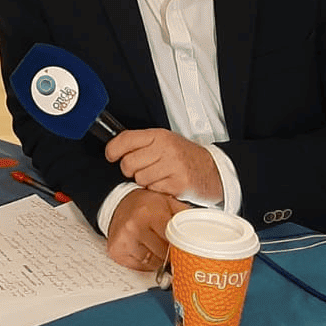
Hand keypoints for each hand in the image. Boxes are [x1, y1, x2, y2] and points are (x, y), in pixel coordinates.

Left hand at [105, 128, 222, 201]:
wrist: (214, 170)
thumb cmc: (185, 157)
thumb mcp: (165, 142)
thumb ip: (142, 143)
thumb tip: (114, 149)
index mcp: (160, 135)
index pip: (126, 139)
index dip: (113, 149)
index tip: (111, 155)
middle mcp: (166, 148)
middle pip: (128, 163)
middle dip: (131, 170)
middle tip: (144, 169)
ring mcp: (173, 166)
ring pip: (139, 178)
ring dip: (145, 181)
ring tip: (159, 176)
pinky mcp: (178, 184)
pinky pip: (153, 189)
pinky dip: (157, 190)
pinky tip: (167, 184)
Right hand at [106, 188, 184, 271]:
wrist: (119, 204)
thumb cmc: (145, 204)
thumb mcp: (168, 202)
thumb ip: (185, 215)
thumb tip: (204, 231)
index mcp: (149, 213)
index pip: (172, 239)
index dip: (182, 246)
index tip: (187, 249)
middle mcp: (134, 226)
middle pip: (164, 253)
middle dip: (172, 253)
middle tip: (174, 247)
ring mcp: (124, 240)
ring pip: (153, 263)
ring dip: (159, 259)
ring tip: (157, 245)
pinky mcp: (116, 251)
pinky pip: (140, 267)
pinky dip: (147, 263)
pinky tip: (146, 250)